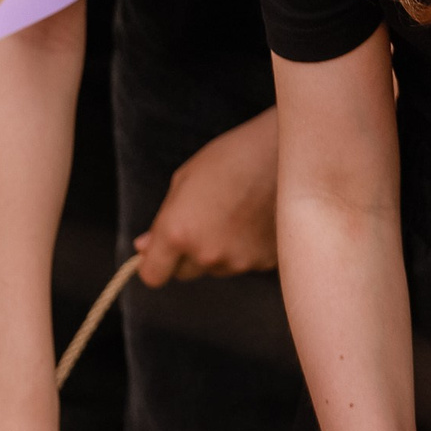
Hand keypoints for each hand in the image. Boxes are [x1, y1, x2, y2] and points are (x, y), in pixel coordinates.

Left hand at [134, 107, 278, 286]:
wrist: (287, 155)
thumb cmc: (231, 158)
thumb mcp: (185, 180)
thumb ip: (162, 220)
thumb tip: (143, 247)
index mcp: (178, 232)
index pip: (153, 275)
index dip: (153, 264)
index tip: (158, 254)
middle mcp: (207, 254)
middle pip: (185, 272)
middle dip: (186, 254)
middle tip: (202, 220)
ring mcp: (239, 262)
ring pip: (216, 267)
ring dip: (217, 250)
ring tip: (234, 212)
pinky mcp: (265, 264)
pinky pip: (244, 263)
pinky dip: (245, 249)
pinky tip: (255, 218)